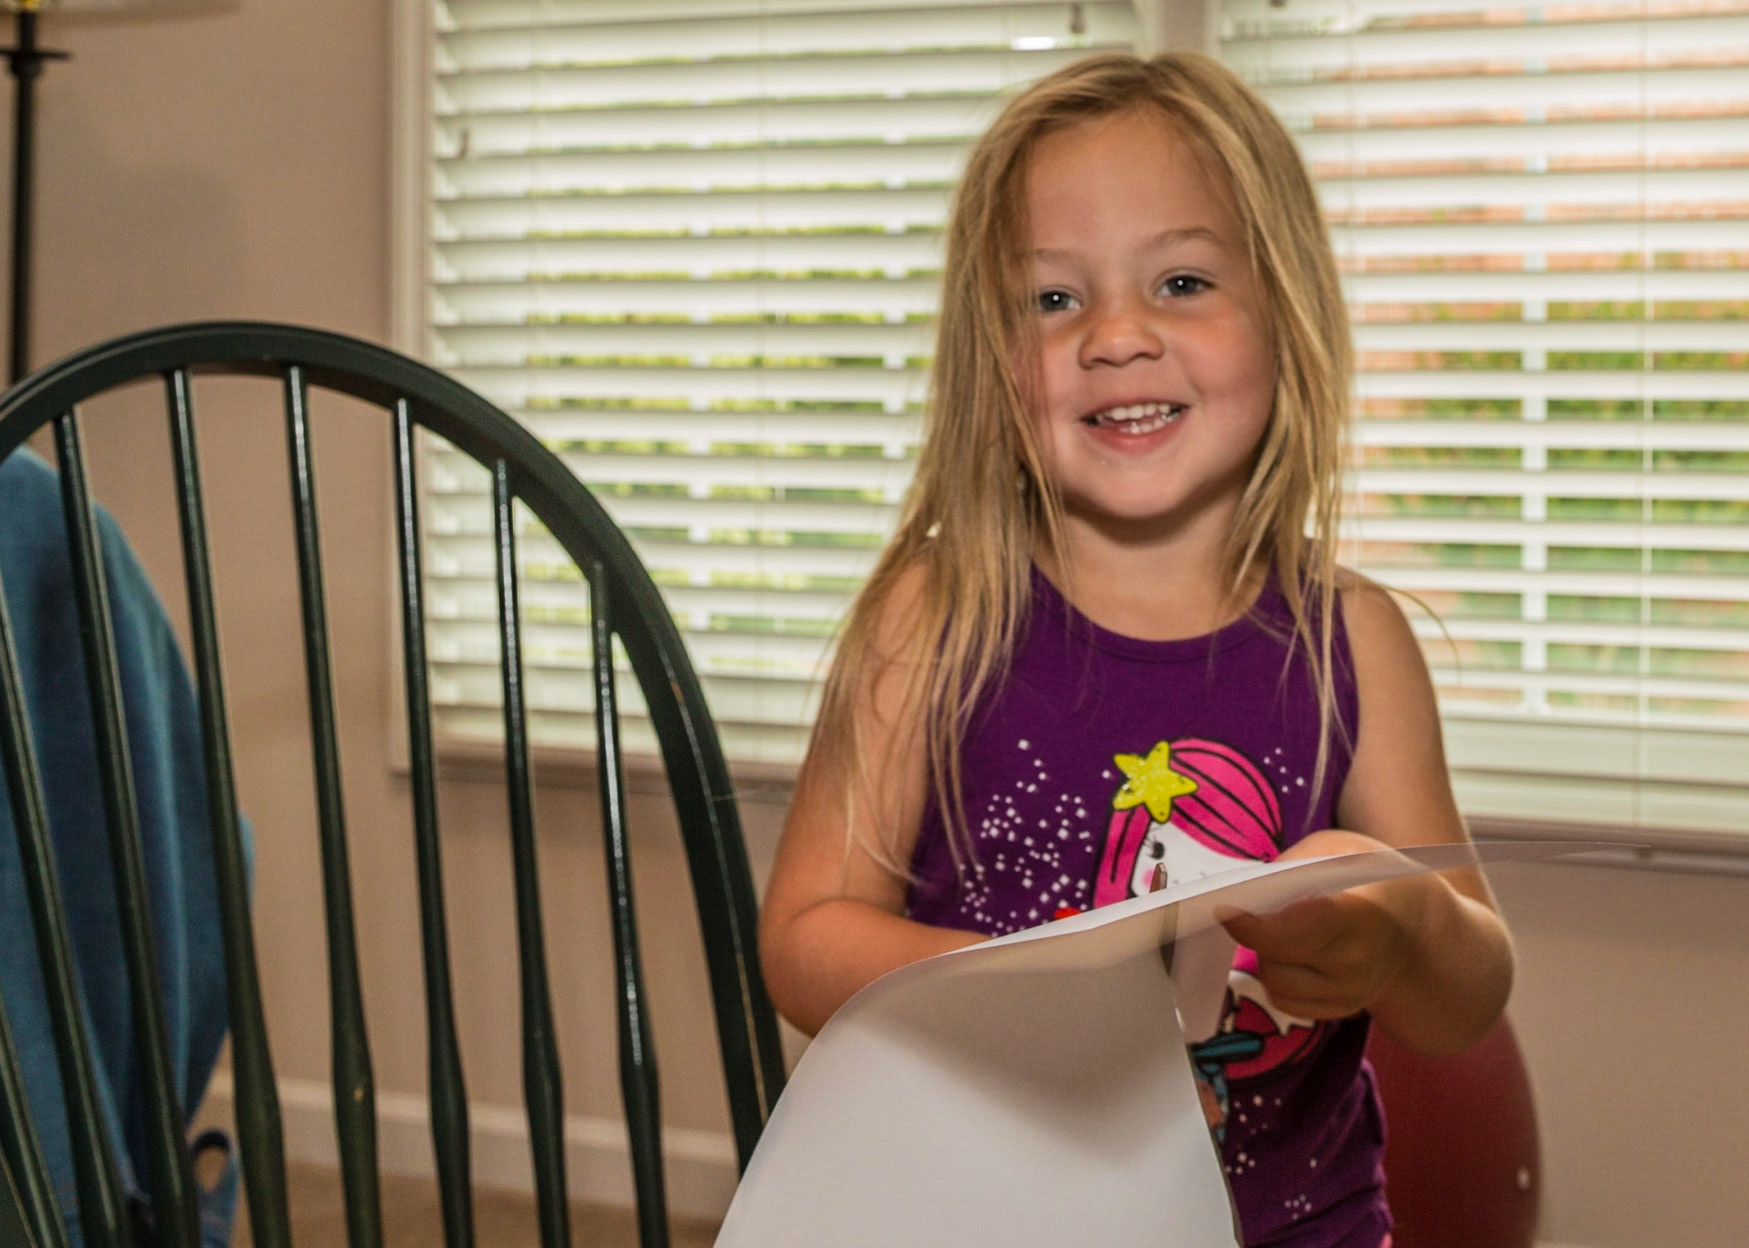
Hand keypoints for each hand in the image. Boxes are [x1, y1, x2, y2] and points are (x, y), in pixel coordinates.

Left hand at [1217, 830, 1432, 1021]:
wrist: (1415, 924)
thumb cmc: (1368, 877)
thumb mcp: (1336, 851)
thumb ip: (1291, 867)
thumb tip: (1244, 890)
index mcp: (1358, 915)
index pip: (1294, 932)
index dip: (1253, 926)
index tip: (1223, 909)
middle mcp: (1356, 963)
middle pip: (1275, 960)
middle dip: (1254, 933)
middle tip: (1252, 908)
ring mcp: (1350, 994)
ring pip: (1274, 983)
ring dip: (1264, 955)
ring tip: (1282, 927)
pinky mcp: (1339, 1011)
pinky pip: (1284, 1000)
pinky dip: (1277, 975)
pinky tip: (1293, 952)